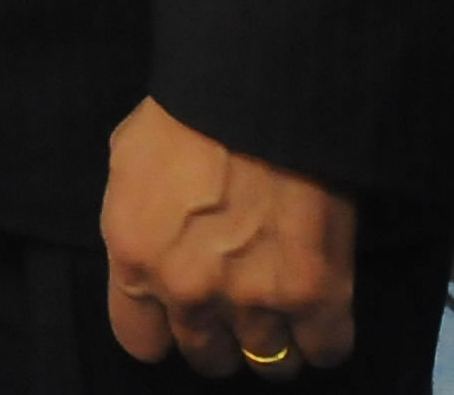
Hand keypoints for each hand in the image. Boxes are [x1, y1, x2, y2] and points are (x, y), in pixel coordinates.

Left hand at [101, 98, 359, 374]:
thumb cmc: (185, 112)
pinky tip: (321, 311)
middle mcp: (189, 293)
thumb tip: (152, 252)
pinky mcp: (317, 296)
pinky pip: (325, 351)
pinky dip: (325, 336)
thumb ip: (137, 225)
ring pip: (267, 363)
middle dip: (220, 336)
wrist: (257, 90)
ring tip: (283, 310)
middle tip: (237, 305)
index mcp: (134, 261)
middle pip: (206, 356)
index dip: (164, 330)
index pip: (140, 342)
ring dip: (276, 341)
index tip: (181, 314)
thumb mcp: (128, 166)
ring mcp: (254, 300)